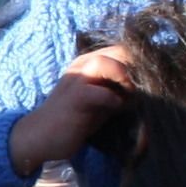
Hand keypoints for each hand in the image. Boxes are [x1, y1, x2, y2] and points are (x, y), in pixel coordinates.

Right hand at [5, 44, 140, 174]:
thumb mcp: (98, 100)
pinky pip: (102, 93)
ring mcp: (77, 79)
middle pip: (120, 51)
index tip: (146, 82)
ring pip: (107, 63)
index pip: (122, 50)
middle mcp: (82, 65)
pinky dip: (114, 101)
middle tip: (136, 92)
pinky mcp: (75, 98)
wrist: (39, 136)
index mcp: (88, 62)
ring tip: (127, 97)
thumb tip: (146, 87)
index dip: (139, 63)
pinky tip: (115, 110)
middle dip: (136, 70)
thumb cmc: (72, 119)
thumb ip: (117, 90)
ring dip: (124, 79)